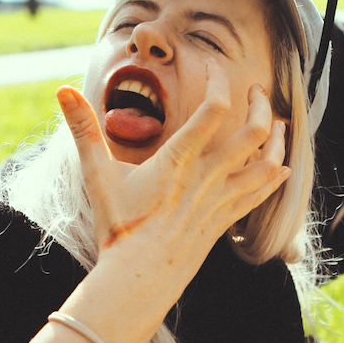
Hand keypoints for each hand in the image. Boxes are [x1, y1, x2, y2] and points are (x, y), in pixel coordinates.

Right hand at [57, 63, 287, 273]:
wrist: (138, 276)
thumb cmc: (118, 226)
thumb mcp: (97, 174)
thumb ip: (83, 129)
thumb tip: (61, 91)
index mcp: (179, 159)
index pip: (214, 108)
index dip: (219, 80)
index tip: (213, 65)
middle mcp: (207, 177)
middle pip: (254, 132)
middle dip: (261, 105)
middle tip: (257, 90)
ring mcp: (220, 200)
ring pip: (267, 164)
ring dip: (278, 141)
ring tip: (280, 124)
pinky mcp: (225, 221)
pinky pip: (260, 195)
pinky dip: (274, 178)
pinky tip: (282, 168)